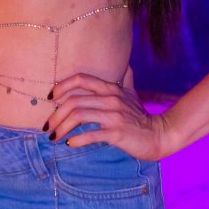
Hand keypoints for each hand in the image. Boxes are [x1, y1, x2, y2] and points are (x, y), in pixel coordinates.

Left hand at [45, 71, 172, 162]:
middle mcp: (111, 98)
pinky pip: (92, 134)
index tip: (50, 98)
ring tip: (54, 137)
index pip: (80, 79)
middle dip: (56, 114)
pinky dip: (78, 139)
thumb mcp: (132, 93)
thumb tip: (125, 63)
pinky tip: (70, 144)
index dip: (61, 86)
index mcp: (110, 88)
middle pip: (74, 100)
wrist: (160, 135)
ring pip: (79, 115)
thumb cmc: (141, 116)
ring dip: (62, 127)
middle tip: (47, 127)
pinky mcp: (118, 133)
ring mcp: (114, 115)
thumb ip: (126, 78)